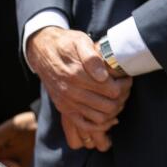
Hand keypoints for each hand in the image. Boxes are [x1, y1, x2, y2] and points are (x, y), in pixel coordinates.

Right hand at [25, 27, 130, 150]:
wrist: (41, 50)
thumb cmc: (64, 44)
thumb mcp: (79, 41)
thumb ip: (91, 57)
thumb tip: (102, 76)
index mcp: (76, 74)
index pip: (112, 90)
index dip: (124, 85)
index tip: (125, 78)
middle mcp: (70, 91)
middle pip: (109, 105)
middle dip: (122, 97)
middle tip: (124, 88)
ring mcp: (67, 102)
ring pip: (100, 117)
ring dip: (114, 110)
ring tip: (117, 98)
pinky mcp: (64, 109)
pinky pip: (85, 125)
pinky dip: (100, 125)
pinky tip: (108, 116)